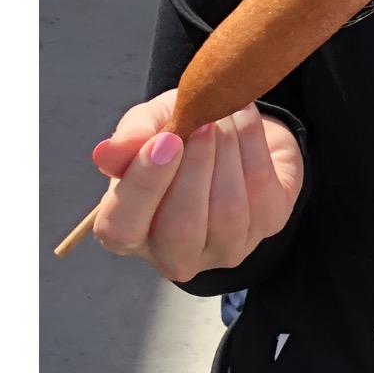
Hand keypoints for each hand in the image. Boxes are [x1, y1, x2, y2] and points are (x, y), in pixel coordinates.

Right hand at [91, 91, 302, 280]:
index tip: (165, 140)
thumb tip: (106, 152)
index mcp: (128, 234)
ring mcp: (225, 248)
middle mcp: (174, 254)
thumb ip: (128, 140)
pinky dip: (252, 144)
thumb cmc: (177, 135)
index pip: (122, 228)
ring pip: (226, 211)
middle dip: (194, 168)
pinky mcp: (267, 226)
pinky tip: (243, 118)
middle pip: (180, 228)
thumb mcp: (147, 128)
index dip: (144, 185)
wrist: (235, 129)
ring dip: (225, 153)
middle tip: (202, 124)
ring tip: (221, 118)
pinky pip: (261, 190)